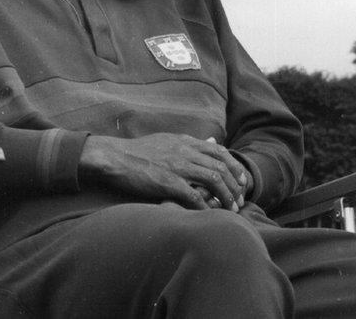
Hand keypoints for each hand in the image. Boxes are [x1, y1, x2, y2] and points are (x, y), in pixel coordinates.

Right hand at [79, 133, 248, 210]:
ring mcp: (177, 166)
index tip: (241, 181)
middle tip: (240, 200)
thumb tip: (212, 141)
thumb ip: (191, 143)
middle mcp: (185, 151)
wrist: (115, 157)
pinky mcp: (167, 182)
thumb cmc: (139, 151)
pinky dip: (206, 206)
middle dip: (235, 185)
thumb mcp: (168, 140)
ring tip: (231, 209)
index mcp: (186, 141)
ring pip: (213, 180)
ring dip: (226, 196)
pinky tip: (210, 215)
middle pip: (222, 167)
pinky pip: (194, 196)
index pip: (221, 152)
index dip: (235, 167)